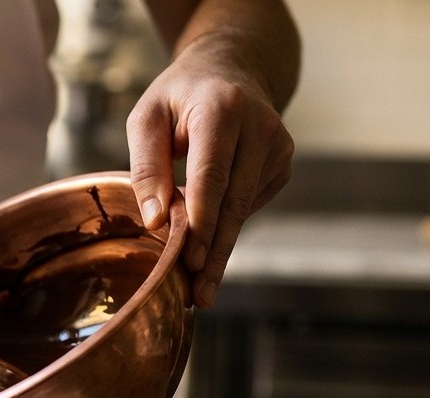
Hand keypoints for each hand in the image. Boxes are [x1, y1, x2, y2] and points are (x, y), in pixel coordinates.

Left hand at [126, 35, 294, 308]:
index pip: (212, 175)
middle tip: (199, 297)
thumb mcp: (147, 118)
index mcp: (223, 110)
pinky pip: (248, 206)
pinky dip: (225, 227)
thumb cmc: (179, 96)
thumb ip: (147, 166)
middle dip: (214, 254)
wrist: (232, 68)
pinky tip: (207, 242)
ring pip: (243, 212)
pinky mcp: (282, 165)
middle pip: (233, 204)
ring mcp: (278, 148)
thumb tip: (157, 221)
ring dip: (219, 251)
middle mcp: (260, 128)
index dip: (201, 221)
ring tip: (198, 291)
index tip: (191, 261)